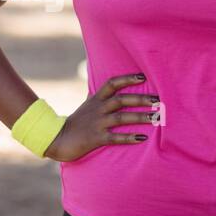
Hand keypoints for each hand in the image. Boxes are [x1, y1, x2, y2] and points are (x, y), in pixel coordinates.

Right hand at [44, 72, 160, 161]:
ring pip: (122, 118)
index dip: (127, 79)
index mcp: (96, 100)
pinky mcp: (96, 138)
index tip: (143, 77)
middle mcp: (98, 109)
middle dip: (141, 99)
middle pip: (121, 100)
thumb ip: (101, 99)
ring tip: (156, 117)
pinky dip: (129, 137)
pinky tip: (142, 138)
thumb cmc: (76, 123)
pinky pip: (115, 138)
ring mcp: (97, 124)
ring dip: (140, 117)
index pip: (112, 84)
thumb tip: (117, 91)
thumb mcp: (88, 106)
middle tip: (158, 100)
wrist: (57, 138)